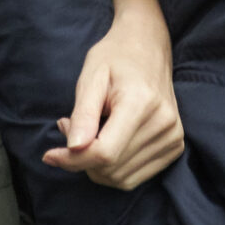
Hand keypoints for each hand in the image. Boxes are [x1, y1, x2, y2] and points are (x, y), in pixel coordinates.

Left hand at [43, 0, 184, 188]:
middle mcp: (163, 123)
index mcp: (141, 103)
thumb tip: (73, 149)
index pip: (104, 153)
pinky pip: (135, 176)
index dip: (73, 160)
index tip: (50, 155)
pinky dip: (113, 168)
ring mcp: (173, 137)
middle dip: (81, 159)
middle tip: (71, 128)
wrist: (148, 46)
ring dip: (96, 165)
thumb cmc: (115, 57)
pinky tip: (106, 142)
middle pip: (111, 169)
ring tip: (88, 132)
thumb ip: (83, 114)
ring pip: (121, 178)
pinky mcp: (174, 146)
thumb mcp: (90, 77)